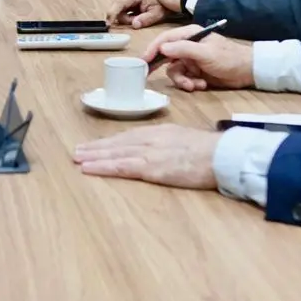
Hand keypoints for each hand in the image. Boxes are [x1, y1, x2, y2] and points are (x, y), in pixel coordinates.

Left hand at [72, 124, 219, 189]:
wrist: (223, 155)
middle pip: (118, 142)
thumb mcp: (188, 140)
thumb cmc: (213, 150)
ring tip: (77, 159)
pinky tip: (89, 168)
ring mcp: (150, 152)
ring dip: (94, 156)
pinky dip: (103, 167)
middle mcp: (151, 139)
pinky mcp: (152, 168)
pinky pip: (122, 167)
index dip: (112, 141)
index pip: (131, 136)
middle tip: (78, 151)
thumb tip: (167, 150)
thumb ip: (173, 144)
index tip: (98, 144)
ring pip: (115, 153)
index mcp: (161, 132)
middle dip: (97, 147)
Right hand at [106, 0, 165, 28]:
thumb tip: (134, 25)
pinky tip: (135, 12)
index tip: (108, 24)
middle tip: (137, 21)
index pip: (118, 3)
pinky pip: (120, 7)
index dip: (112, 14)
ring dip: (126, 16)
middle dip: (124, 18)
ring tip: (139, 15)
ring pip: (117, 8)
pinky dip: (126, 13)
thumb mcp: (157, 12)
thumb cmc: (161, 1)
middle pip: (116, 8)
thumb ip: (146, 19)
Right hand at [143, 25, 254, 91]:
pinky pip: (184, 79)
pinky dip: (190, 84)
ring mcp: (191, 59)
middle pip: (166, 55)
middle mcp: (187, 45)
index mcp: (189, 34)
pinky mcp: (195, 72)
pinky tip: (201, 85)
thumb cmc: (228, 57)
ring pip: (174, 71)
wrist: (248, 71)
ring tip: (193, 85)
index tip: (144, 60)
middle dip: (160, 66)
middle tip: (147, 75)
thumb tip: (162, 48)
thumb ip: (183, 49)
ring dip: (182, 80)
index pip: (165, 39)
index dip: (153, 48)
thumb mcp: (205, 52)